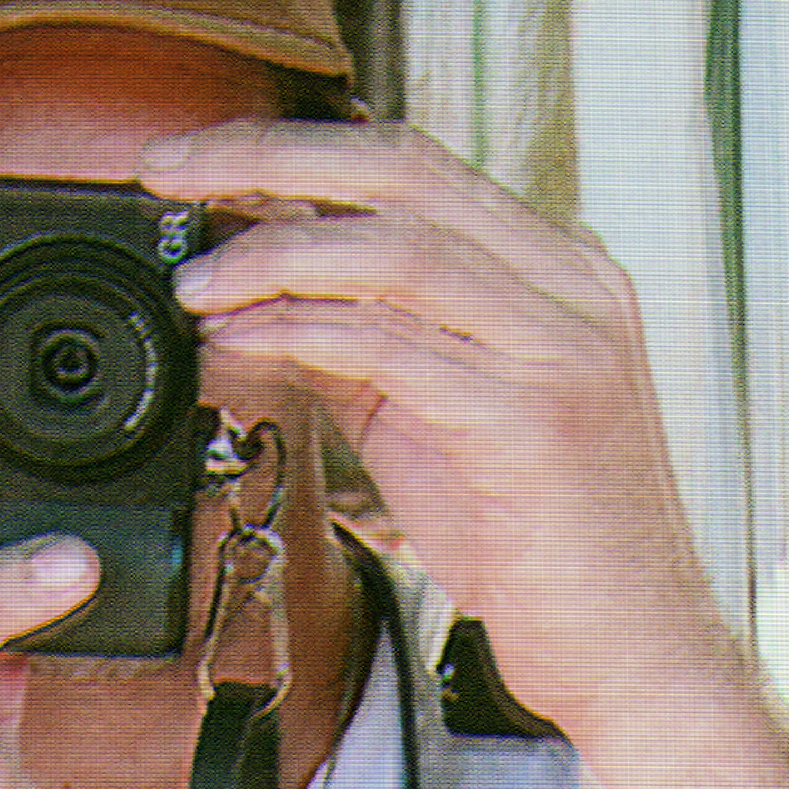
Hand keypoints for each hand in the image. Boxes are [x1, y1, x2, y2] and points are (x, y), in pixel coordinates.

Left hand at [139, 120, 721, 734]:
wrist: (621, 640)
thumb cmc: (520, 524)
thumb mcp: (424, 406)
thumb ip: (351, 336)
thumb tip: (247, 289)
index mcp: (546, 267)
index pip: (406, 163)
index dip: (289, 148)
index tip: (193, 160)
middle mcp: (566, 284)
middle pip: (400, 172)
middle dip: (267, 157)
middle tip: (167, 172)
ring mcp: (558, 345)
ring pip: (397, 251)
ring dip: (272, 256)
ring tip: (192, 282)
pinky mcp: (532, 417)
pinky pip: (393, 347)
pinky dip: (298, 334)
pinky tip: (235, 342)